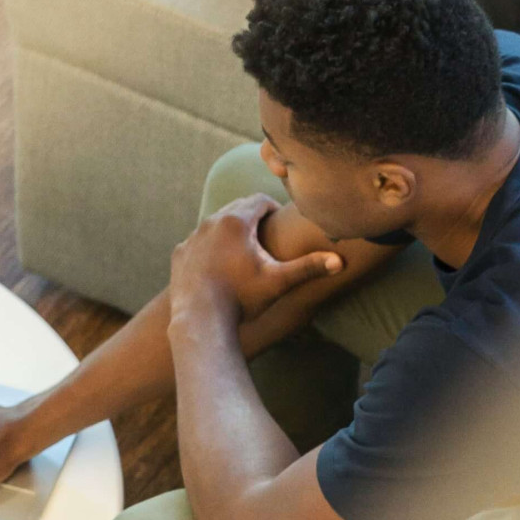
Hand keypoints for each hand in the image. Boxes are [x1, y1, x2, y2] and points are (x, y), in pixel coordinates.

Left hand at [167, 193, 344, 325]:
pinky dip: (209, 247)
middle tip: (264, 232)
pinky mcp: (179, 253)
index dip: (273, 208)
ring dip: (229, 231)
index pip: (260, 200)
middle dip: (251, 218)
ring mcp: (192, 237)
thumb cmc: (242, 299)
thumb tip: (340, 261)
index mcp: (237, 221)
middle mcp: (211, 222)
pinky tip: (218, 262)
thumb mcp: (278, 281)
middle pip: (236, 208)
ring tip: (243, 249)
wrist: (200, 319)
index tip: (279, 221)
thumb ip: (308, 267)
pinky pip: (197, 241)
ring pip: (215, 224)